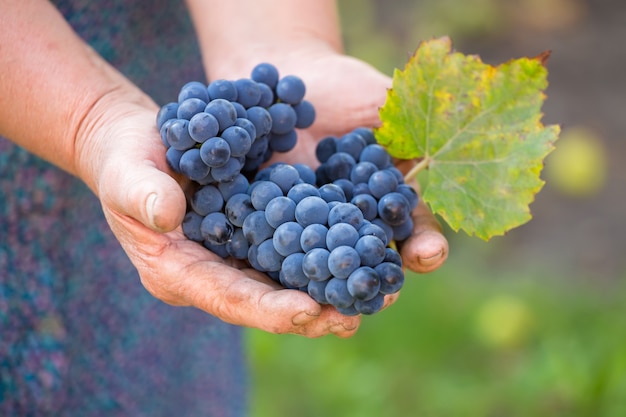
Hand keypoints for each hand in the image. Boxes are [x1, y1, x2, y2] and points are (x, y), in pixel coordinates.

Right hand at [74, 91, 359, 337]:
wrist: (142, 144)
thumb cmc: (125, 159)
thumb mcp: (125, 171)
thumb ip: (140, 192)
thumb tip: (167, 213)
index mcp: (178, 273)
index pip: (228, 298)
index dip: (267, 308)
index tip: (308, 311)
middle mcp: (214, 274)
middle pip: (265, 302)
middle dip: (310, 312)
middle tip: (354, 316)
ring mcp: (236, 256)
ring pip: (285, 282)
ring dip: (328, 290)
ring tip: (372, 296)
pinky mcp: (255, 233)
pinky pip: (292, 250)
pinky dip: (324, 255)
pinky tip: (360, 254)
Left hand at [257, 52, 449, 297]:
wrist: (291, 81)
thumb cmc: (348, 87)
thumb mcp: (386, 99)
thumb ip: (413, 127)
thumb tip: (449, 145)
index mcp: (395, 197)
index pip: (417, 228)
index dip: (426, 243)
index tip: (428, 254)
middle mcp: (362, 218)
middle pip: (376, 257)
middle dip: (381, 278)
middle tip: (383, 298)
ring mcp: (321, 222)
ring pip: (331, 261)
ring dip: (335, 285)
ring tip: (337, 306)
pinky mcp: (280, 219)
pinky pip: (284, 245)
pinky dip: (286, 263)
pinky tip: (286, 281)